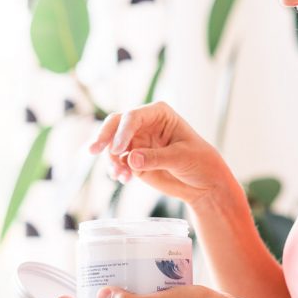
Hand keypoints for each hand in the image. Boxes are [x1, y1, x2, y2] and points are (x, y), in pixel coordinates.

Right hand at [89, 101, 231, 208]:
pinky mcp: (134, 160)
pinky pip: (118, 162)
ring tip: (120, 176)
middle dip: (103, 137)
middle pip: (115, 124)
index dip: (122, 132)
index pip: (133, 117)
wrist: (203, 183)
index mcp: (158, 114)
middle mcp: (144, 125)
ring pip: (112, 146)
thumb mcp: (181, 158)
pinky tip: (124, 179)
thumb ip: (156, 158)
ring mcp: (137, 142)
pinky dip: (116, 170)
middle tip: (93, 151)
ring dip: (111, 160)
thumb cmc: (199, 161)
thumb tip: (130, 159)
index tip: (117, 150)